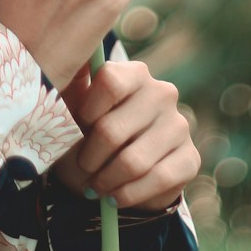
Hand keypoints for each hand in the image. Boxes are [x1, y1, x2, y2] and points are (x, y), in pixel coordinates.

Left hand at [52, 60, 200, 210]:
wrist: (119, 172)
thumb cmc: (89, 132)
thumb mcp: (73, 105)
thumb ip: (69, 81)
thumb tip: (60, 53)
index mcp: (133, 73)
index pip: (110, 81)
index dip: (88, 111)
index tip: (78, 127)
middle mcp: (162, 93)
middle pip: (113, 130)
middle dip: (90, 158)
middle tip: (82, 168)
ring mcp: (179, 125)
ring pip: (133, 161)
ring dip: (106, 181)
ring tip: (94, 187)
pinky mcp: (190, 158)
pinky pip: (158, 180)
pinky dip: (128, 195)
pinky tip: (114, 197)